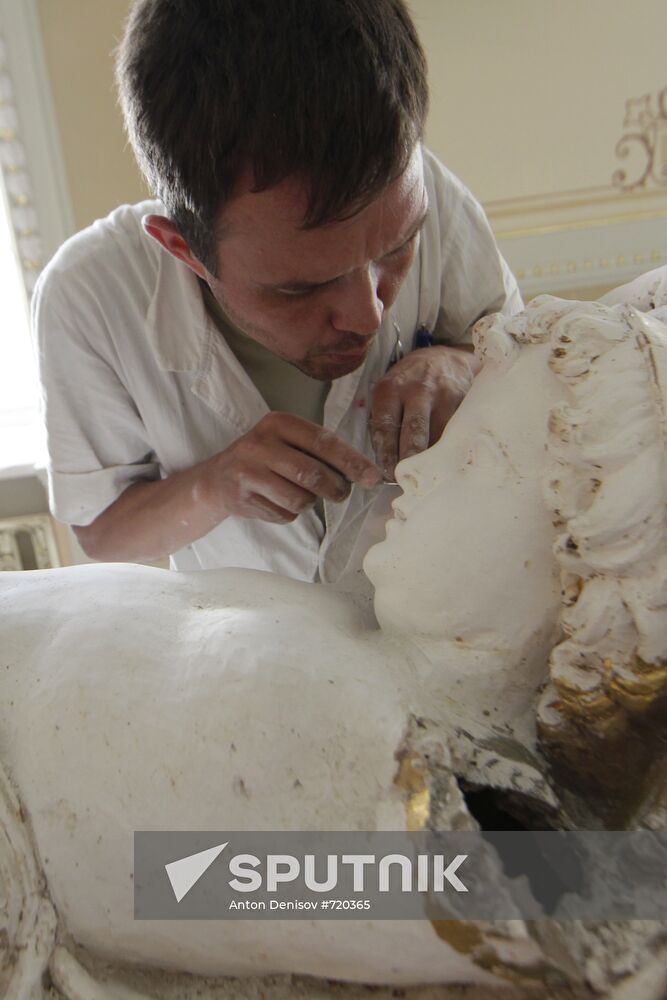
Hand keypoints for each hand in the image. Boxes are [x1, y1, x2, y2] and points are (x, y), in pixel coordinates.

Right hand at [201, 412, 381, 523]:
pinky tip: (276, 501)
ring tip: (300, 494)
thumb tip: (364, 473)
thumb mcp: (286, 442)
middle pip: (314, 474)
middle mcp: (260, 443)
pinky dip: (290, 514)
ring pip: (301, 499)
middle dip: (336, 489)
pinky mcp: (243, 498)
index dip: (352, 462)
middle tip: (341, 493)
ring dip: (310, 503)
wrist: (215, 480)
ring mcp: (248, 472)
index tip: (373, 477)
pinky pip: (285, 514)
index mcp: (277, 422)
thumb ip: (320, 451)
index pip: (324, 442)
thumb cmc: (264, 459)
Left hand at [369, 345, 480, 479]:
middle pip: (414, 430)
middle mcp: (418, 389)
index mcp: (391, 388)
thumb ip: (384, 422)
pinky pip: (459, 430)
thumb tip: (383, 464)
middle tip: (408, 480)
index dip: (386, 453)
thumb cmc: (410, 384)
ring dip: (432, 459)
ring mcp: (445, 394)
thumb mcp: (389, 393)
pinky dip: (453, 449)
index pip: (386, 425)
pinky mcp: (465, 400)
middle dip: (410, 458)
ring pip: (439, 434)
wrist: (445, 359)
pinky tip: (449, 462)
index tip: (387, 474)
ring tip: (428, 477)